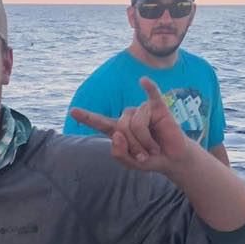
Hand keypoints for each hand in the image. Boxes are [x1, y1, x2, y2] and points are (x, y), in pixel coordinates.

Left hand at [69, 77, 199, 176]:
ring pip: (136, 125)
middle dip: (133, 146)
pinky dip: (149, 88)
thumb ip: (119, 153)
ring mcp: (142, 110)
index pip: (100, 122)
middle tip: (144, 155)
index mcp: (117, 129)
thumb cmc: (149, 158)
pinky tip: (143, 81)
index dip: (87, 117)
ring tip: (153, 148)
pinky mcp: (158, 107)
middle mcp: (127, 117)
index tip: (73, 111)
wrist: (172, 159)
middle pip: (121, 129)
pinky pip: (152, 95)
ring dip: (145, 142)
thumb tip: (117, 134)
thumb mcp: (130, 162)